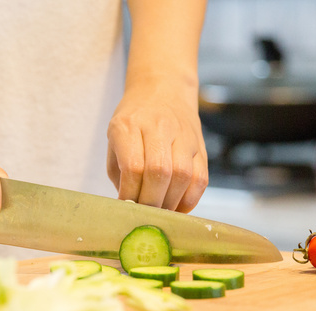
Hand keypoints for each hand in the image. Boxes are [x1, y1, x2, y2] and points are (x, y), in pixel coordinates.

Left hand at [106, 81, 207, 212]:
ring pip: (183, 176)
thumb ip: (119, 172)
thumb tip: (128, 207)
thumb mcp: (114, 138)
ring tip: (160, 212)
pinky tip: (177, 206)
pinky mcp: (200, 146)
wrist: (163, 89)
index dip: (130, 193)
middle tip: (144, 215)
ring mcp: (184, 136)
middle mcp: (159, 127)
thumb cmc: (134, 120)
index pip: (134, 167)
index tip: (126, 207)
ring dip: (171, 202)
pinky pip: (201, 178)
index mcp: (129, 125)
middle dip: (151, 202)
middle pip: (160, 173)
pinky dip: (190, 199)